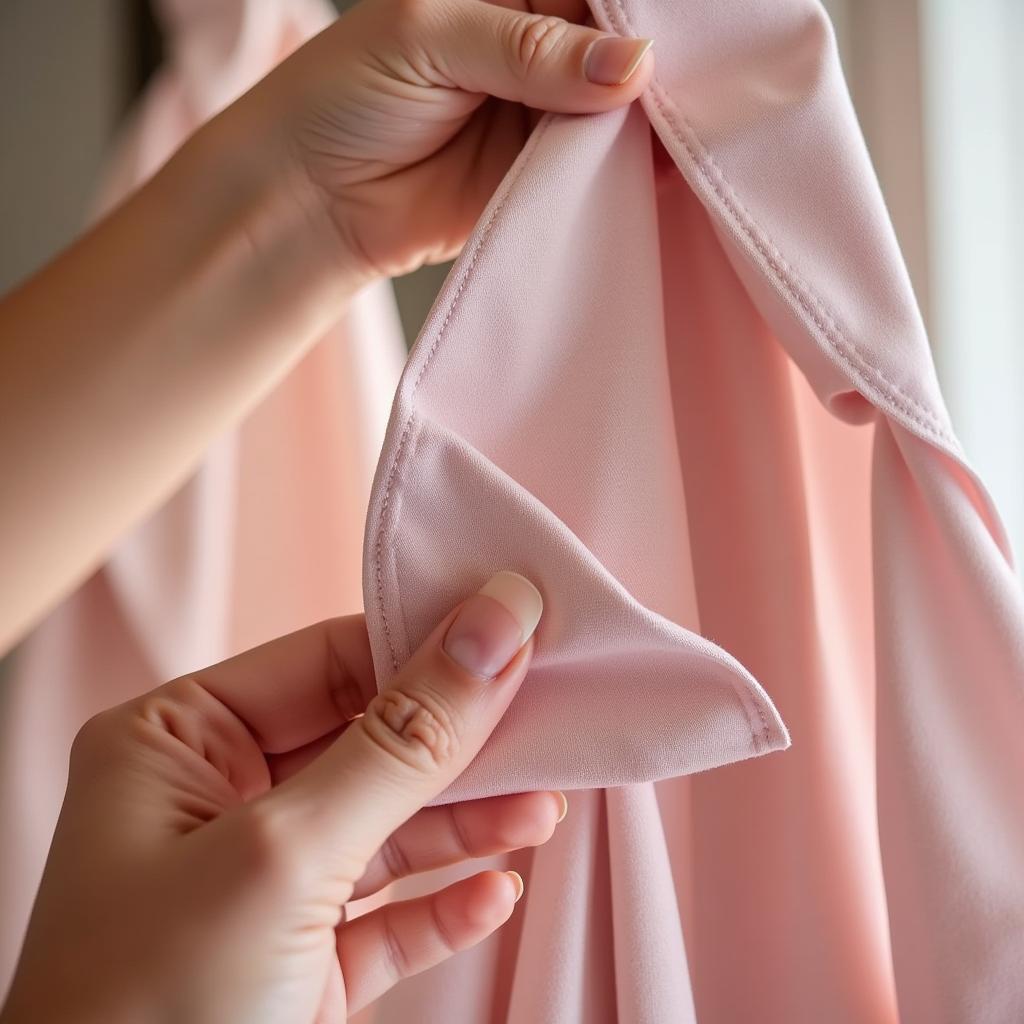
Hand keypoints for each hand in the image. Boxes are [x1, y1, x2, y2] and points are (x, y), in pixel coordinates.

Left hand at [1, 572, 559, 1023]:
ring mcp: (257, 884)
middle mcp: (214, 802)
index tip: (518, 630)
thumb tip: (492, 629)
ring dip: (469, 822)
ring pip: (387, 827)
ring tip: (543, 809)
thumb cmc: (152, 1011)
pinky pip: (387, 914)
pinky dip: (445, 904)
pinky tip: (498, 891)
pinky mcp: (295, 963)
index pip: (324, 662)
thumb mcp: (285, 854)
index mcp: (175, 743)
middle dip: (460, 743)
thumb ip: (400, 741)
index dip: (423, 644)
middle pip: (368, 741)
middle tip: (549, 720)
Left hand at [228, 0, 652, 279]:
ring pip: (623, 113)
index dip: (637, 10)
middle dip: (657, 64)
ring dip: (654, 121)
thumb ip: (529, 48)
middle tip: (703, 79)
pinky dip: (633, 175)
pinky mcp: (545, 182)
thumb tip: (632, 64)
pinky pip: (602, 175)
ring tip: (691, 124)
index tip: (685, 25)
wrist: (314, 201)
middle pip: (620, 49)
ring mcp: (546, 119)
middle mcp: (538, 53)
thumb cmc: (346, 95)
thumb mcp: (430, 36)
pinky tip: (666, 170)